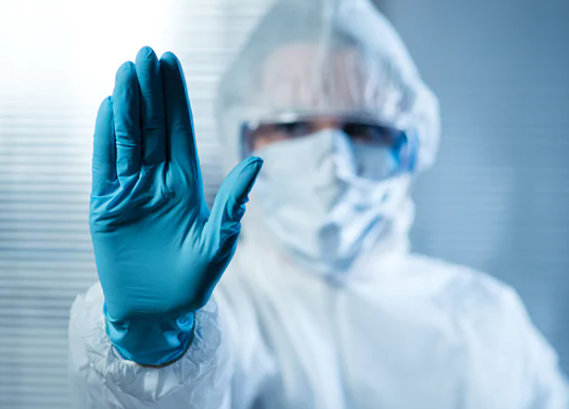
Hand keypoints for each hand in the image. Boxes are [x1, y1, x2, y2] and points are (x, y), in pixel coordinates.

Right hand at [90, 46, 261, 364]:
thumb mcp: (218, 244)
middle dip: (150, 92)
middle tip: (146, 55)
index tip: (170, 64)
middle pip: (153, 128)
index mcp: (187, 185)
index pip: (180, 132)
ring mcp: (131, 192)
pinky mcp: (107, 207)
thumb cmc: (192, 283)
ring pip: (128, 140)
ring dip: (126, 106)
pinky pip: (105, 166)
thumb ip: (234, 204)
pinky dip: (105, 138)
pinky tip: (107, 109)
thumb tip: (258, 161)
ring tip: (126, 72)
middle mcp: (158, 182)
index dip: (175, 99)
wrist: (156, 312)